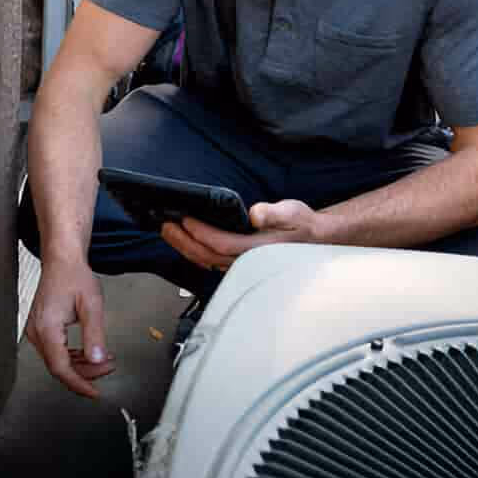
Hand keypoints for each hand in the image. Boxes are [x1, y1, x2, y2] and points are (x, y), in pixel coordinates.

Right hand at [24, 258, 114, 397]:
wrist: (61, 260)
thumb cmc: (74, 276)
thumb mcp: (91, 305)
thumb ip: (95, 335)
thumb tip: (98, 360)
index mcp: (47, 328)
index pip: (60, 368)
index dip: (78, 383)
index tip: (94, 392)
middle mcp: (37, 332)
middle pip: (59, 367)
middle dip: (85, 374)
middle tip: (108, 368)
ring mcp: (36, 331)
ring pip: (58, 361)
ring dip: (81, 366)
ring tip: (104, 361)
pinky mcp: (41, 329)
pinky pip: (56, 352)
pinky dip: (74, 357)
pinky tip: (90, 354)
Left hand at [160, 199, 321, 271]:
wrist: (312, 239)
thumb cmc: (301, 225)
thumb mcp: (292, 212)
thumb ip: (274, 213)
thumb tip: (256, 215)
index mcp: (257, 249)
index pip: (221, 244)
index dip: (201, 233)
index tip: (185, 219)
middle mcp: (246, 261)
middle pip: (206, 256)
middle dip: (183, 241)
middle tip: (165, 224)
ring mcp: (239, 265)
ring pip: (205, 261)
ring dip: (184, 246)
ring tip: (168, 230)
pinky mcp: (236, 262)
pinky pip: (209, 260)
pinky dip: (193, 250)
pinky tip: (184, 239)